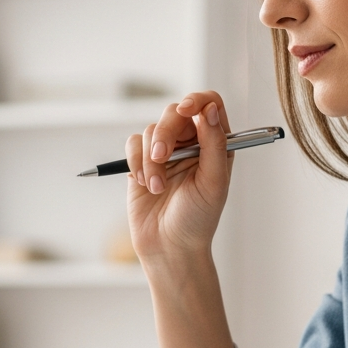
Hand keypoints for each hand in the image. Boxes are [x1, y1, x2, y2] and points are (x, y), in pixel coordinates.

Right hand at [125, 92, 232, 265]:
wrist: (169, 247)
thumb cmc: (198, 219)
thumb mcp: (213, 182)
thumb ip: (215, 143)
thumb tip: (209, 109)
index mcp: (215, 144)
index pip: (209, 104)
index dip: (197, 101)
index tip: (185, 110)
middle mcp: (191, 143)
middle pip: (174, 113)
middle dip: (164, 134)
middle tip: (161, 158)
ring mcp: (165, 151)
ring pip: (149, 130)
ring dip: (150, 160)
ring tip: (157, 187)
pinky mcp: (140, 162)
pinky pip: (132, 144)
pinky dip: (136, 163)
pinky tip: (145, 184)